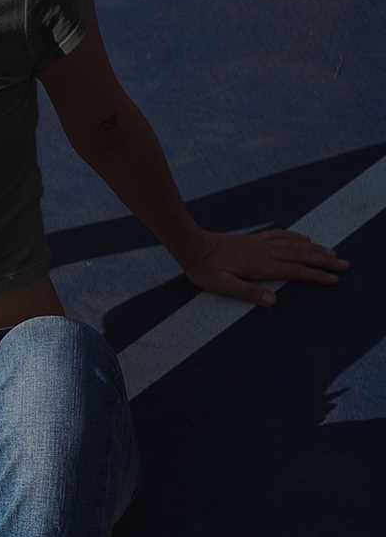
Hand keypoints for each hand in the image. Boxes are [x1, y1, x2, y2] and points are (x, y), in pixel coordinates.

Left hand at [179, 227, 349, 306]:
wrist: (193, 245)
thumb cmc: (205, 270)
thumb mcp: (223, 287)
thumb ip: (248, 293)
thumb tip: (273, 301)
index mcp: (261, 266)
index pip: (295, 272)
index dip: (315, 275)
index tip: (333, 279)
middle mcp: (265, 252)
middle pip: (301, 256)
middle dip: (324, 261)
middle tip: (344, 265)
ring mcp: (261, 243)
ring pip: (295, 244)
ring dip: (315, 249)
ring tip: (333, 253)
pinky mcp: (254, 238)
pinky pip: (281, 235)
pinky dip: (295, 236)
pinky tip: (304, 238)